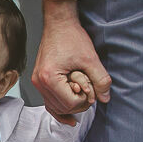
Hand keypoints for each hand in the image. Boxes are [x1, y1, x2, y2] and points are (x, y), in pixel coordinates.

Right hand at [31, 0, 109, 124]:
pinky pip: (49, 102)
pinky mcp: (40, 80)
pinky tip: (69, 117)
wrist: (59, 23)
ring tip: (82, 95)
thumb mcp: (91, 59)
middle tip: (89, 90)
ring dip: (70, 105)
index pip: (70, 103)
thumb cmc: (71, 37)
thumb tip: (105, 98)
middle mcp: (40, 83)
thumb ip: (100, 80)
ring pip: (55, 107)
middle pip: (63, 108)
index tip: (92, 88)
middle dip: (79, 103)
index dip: (85, 100)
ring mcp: (37, 82)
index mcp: (49, 78)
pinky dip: (59, 108)